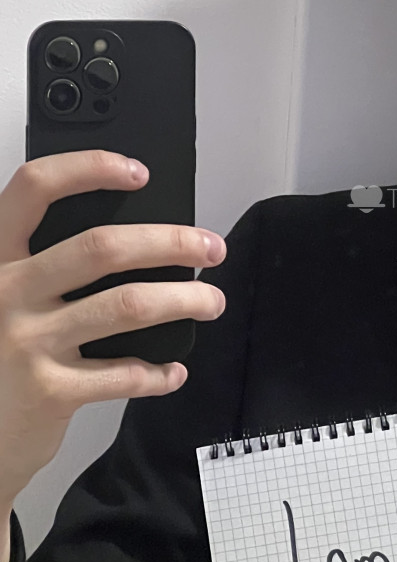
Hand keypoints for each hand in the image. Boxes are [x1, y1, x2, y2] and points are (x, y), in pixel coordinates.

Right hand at [0, 150, 226, 507]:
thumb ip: (46, 268)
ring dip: (183, 300)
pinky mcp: (50, 392)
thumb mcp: (5, 297)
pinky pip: (124, 373)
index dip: (88, 169)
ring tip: (211, 302)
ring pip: (127, 305)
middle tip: (210, 247)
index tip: (139, 173)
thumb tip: (136, 243)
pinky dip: (159, 372)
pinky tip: (173, 371)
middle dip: (170, 242)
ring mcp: (27, 342)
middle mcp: (7, 292)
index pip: (34, 189)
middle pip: (102, 246)